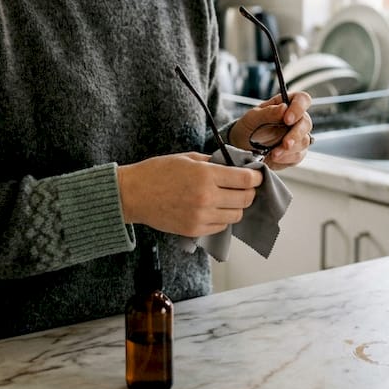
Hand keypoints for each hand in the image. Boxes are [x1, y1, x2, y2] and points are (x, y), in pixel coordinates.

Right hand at [117, 153, 261, 236]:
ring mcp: (201, 217)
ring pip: (236, 215)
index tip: (256, 175)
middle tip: (244, 186)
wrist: (133, 195)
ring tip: (229, 198)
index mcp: (206, 176)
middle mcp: (206, 198)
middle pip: (245, 199)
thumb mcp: (187, 158)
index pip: (246, 180)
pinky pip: (221, 226)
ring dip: (237, 206)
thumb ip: (213, 162)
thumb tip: (236, 165)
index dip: (256, 177)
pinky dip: (223, 218)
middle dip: (249, 191)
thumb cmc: (157, 172)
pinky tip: (215, 209)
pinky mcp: (194, 230)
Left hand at [230, 90, 313, 169]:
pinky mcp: (296, 152)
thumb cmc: (248, 127)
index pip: (302, 99)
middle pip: (306, 123)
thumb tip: (284, 107)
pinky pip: (298, 155)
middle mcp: (296, 119)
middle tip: (285, 143)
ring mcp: (298, 136)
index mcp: (286, 104)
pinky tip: (275, 157)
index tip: (287, 119)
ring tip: (274, 154)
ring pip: (304, 141)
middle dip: (296, 135)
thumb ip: (268, 112)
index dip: (299, 108)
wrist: (242, 147)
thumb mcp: (252, 118)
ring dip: (289, 149)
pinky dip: (286, 158)